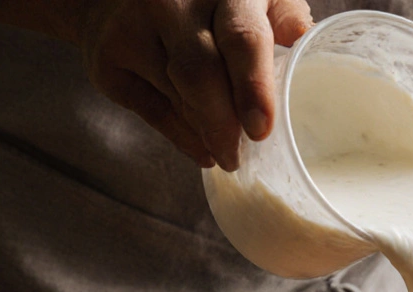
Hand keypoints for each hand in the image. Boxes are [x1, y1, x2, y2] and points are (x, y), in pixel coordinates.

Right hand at [62, 0, 312, 169]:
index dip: (252, 87)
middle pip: (201, 74)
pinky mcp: (109, 57)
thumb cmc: (206, 3)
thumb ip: (280, 13)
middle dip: (223, 125)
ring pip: (177, 97)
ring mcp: (134, 27)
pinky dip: (182, 136)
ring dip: (206, 132)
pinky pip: (152, 111)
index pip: (241, 38)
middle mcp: (174, 1)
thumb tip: (303, 37)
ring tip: (225, 149)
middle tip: (238, 156)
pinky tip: (200, 147)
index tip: (260, 129)